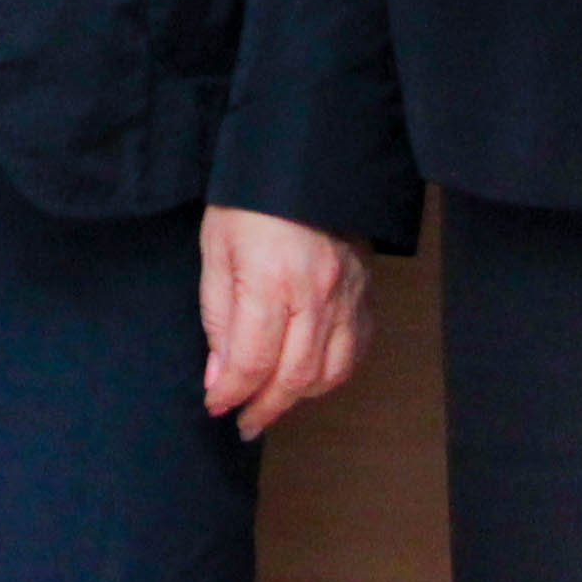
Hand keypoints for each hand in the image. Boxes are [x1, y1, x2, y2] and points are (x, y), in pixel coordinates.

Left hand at [197, 203, 371, 438]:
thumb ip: (218, 317)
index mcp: (272, 281)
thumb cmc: (249, 200)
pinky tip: (309, 375)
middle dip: (265, 407)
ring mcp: (348, 296)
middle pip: (294, 377)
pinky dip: (333, 373)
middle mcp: (317, 295)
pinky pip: (356, 350)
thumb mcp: (216, 250)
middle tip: (244, 422)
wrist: (304, 160)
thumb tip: (220, 377)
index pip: (253, 361)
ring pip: (331, 372)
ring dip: (300, 396)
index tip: (215, 405)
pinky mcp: (366, 292)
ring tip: (273, 402)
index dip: (231, 392)